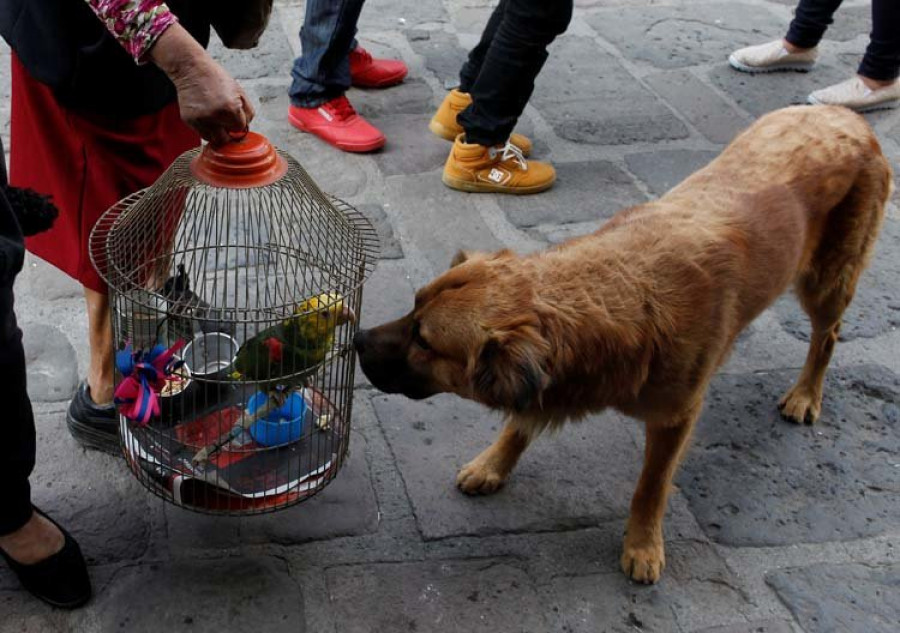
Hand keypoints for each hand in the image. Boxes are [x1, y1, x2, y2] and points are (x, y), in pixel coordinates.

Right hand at [149, 24, 254, 144]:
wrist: (191, 68)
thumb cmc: (215, 77)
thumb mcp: (239, 91)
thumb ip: (247, 111)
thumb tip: (246, 128)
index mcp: (230, 108)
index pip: (240, 128)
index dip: (239, 123)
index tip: (235, 117)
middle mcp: (215, 116)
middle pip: (226, 139)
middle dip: (228, 132)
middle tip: (226, 122)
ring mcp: (200, 120)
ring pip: (213, 139)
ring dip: (217, 133)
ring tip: (216, 119)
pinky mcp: (189, 120)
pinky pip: (201, 133)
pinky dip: (206, 129)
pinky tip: (207, 116)